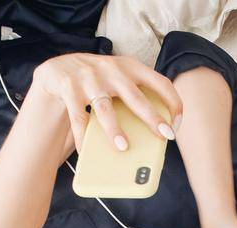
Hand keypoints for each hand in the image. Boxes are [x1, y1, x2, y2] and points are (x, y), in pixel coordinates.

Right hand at [31, 53, 182, 151]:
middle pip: (136, 97)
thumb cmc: (97, 82)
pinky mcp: (69, 87)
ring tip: (123, 148)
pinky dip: (82, 136)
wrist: (58, 68)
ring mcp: (89, 77)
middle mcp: (112, 69)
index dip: (173, 102)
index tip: (177, 124)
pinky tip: (87, 151)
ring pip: (105, 108)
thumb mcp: (118, 82)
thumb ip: (133, 98)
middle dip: (152, 118)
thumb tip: (150, 137)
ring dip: (114, 129)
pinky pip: (78, 117)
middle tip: (165, 136)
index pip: (160, 82)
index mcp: (131, 67)